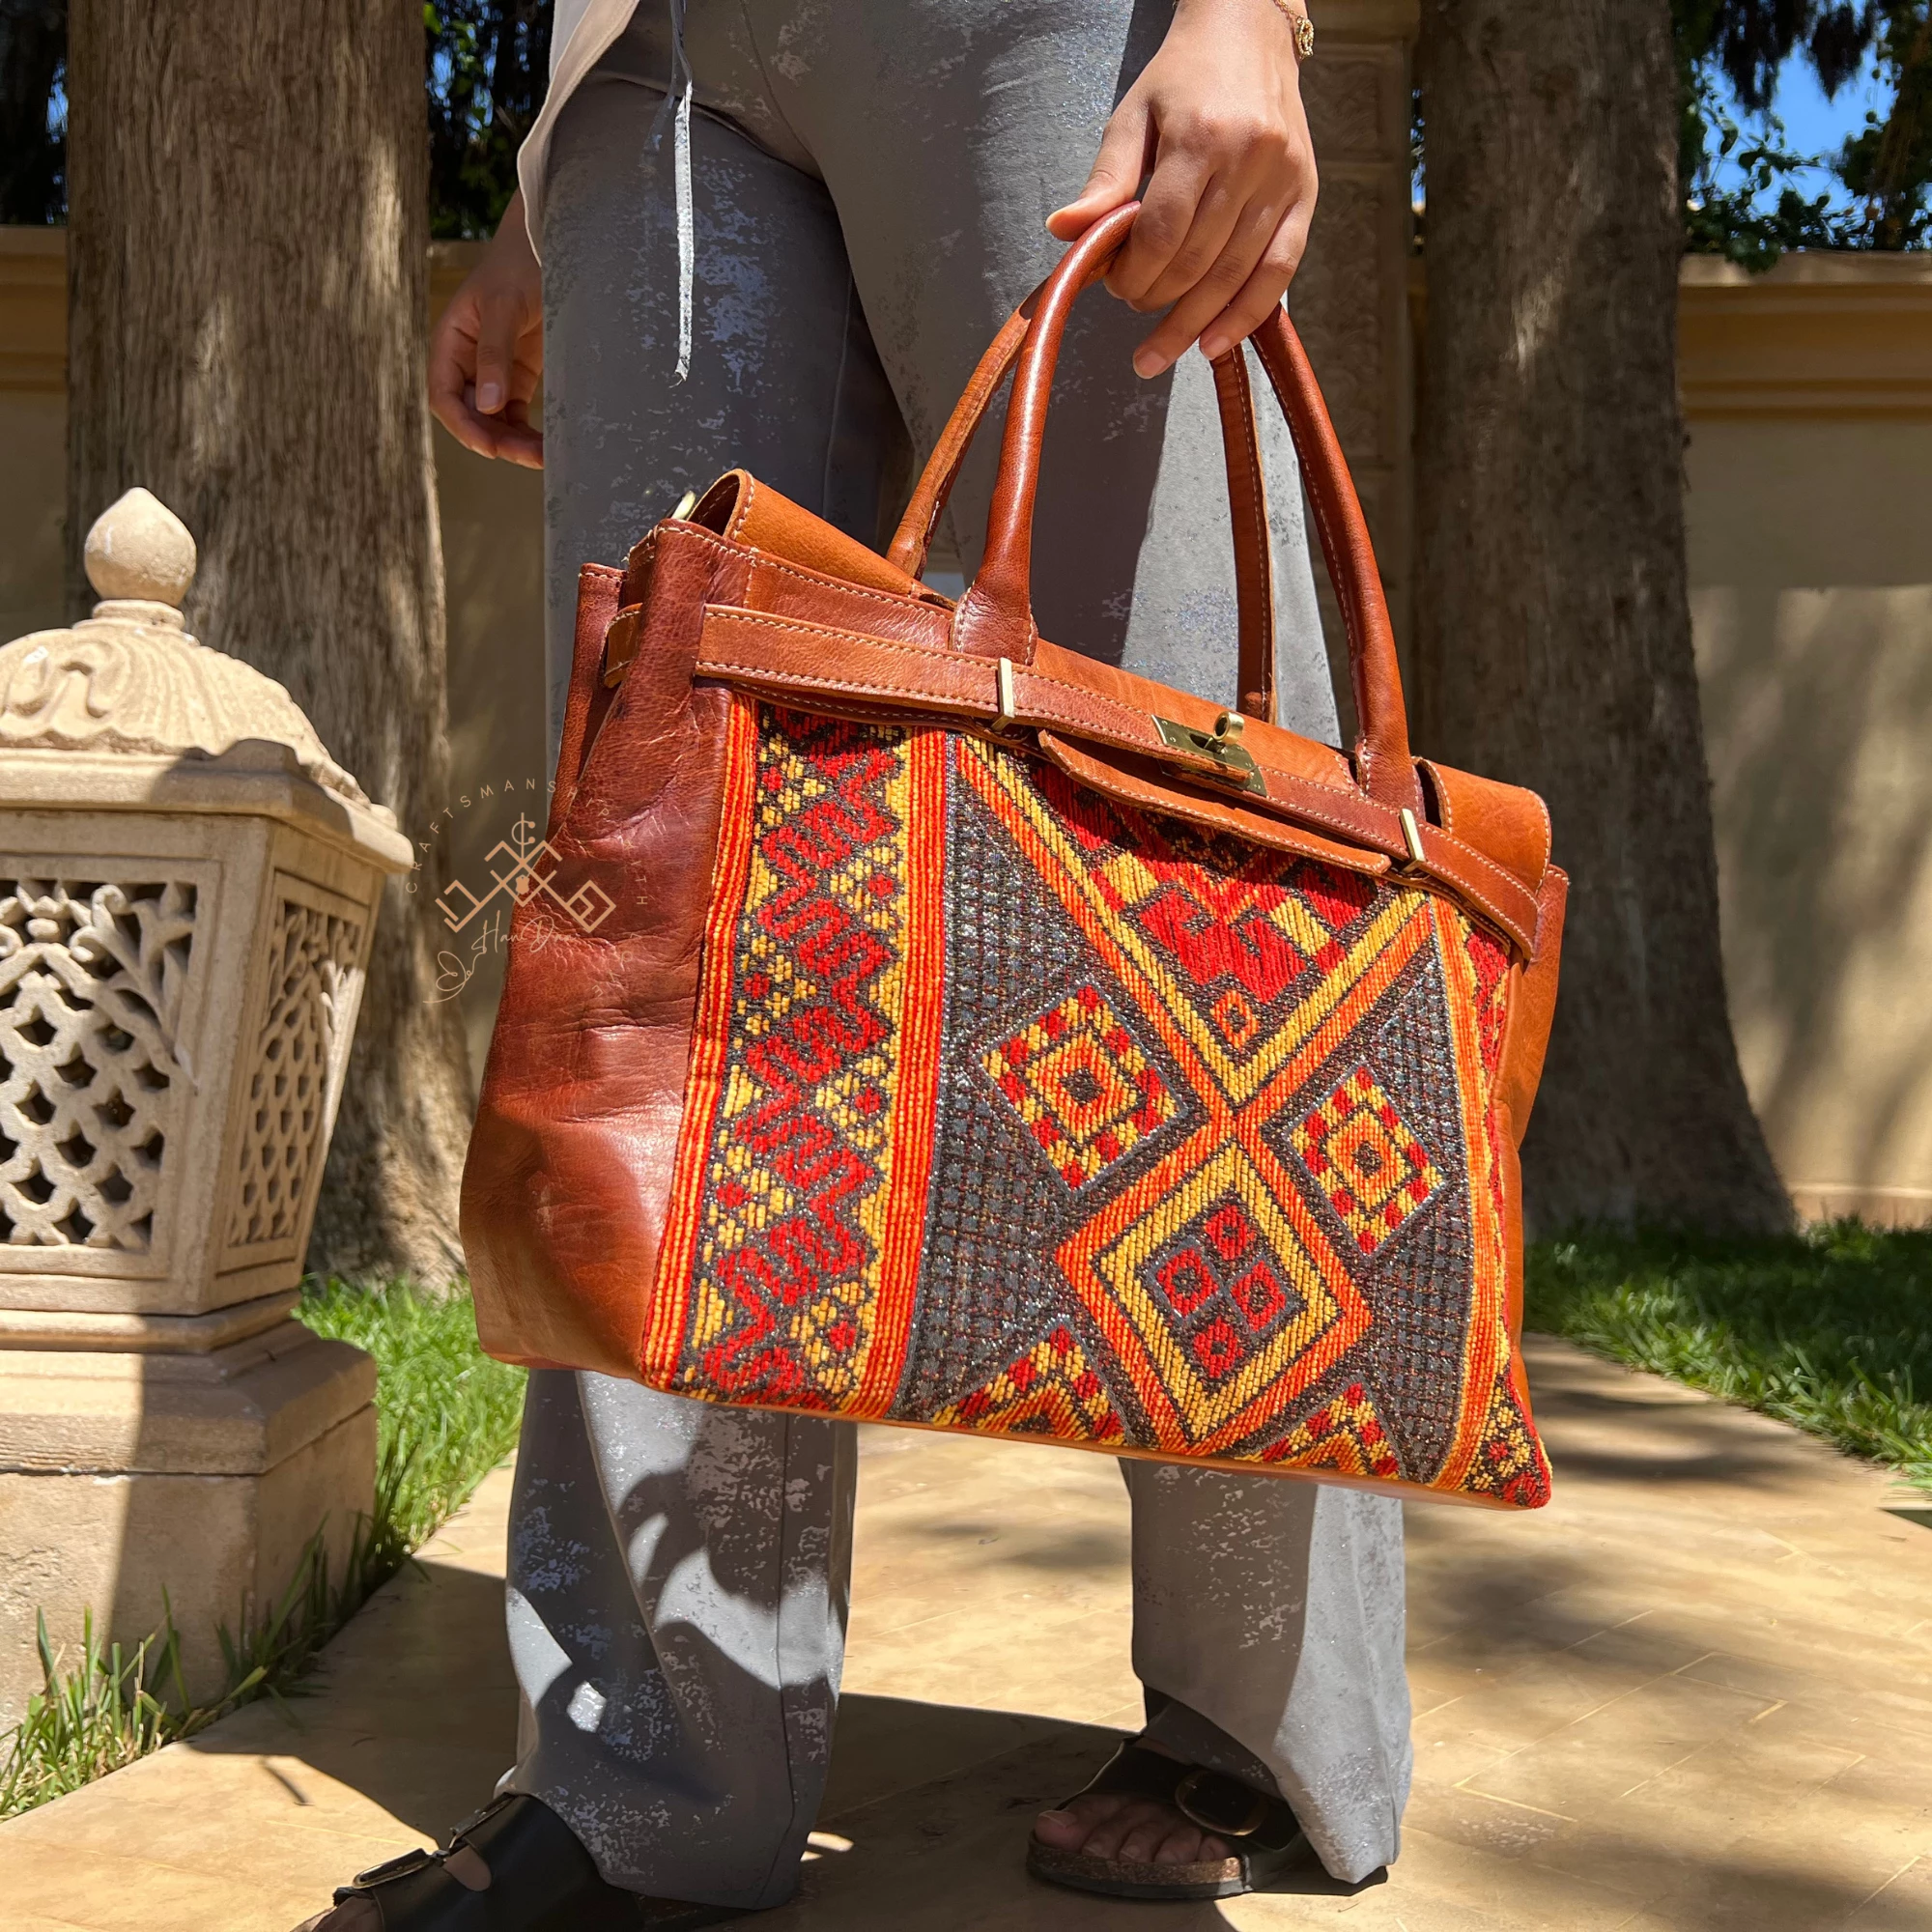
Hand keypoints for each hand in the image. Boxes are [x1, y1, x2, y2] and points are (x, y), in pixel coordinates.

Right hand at [427, 190, 544, 466]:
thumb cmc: (519, 265)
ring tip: (546, 457)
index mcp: (451, 343)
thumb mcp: (504, 306)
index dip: (463, 426)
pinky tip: (550, 446)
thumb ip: (495, 354)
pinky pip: (519, 414)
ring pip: (496, 421)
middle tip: (532, 457)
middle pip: (473, 415)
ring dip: (516, 442)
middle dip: (497, 439)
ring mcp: (494, 371)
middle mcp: (468, 362)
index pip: (445, 397)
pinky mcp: (521, 376)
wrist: (550, 246)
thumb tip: (487, 407)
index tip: (490, 447)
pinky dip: (531, 432)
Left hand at [1048, 0, 1317, 378]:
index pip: (1161, 232)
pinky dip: (1245, 316)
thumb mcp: (1133, 115)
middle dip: (1156, 298)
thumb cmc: (1183, 78)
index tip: (1113, 283)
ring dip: (1193, 323)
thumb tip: (1063, 230)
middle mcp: (1249, 161)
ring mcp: (1283, 181)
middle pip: (1197, 261)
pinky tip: (1214, 345)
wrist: (1250, 33)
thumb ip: (1105, 179)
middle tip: (1132, 306)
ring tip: (1160, 351)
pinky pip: (1279, 272)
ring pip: (1234, 276)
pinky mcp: (1305, 196)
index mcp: (1202, 137)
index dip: (1132, 272)